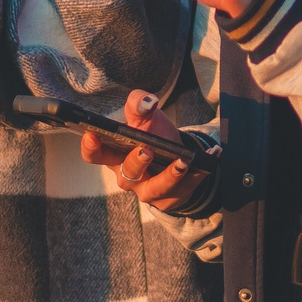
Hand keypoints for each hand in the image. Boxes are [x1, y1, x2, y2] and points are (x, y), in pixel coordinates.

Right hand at [78, 89, 212, 212]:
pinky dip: (197, 175)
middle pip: (126, 174)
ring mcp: (147, 191)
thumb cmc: (151, 134)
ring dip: (169, 175)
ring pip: (155, 188)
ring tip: (183, 161)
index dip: (91, 147)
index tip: (92, 135)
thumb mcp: (144, 116)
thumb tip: (147, 102)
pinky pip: (183, 189)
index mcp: (113, 155)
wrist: (175, 154)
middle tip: (147, 150)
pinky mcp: (168, 199)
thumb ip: (139, 103)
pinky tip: (210, 159)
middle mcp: (127, 176)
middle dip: (136, 162)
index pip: (95, 155)